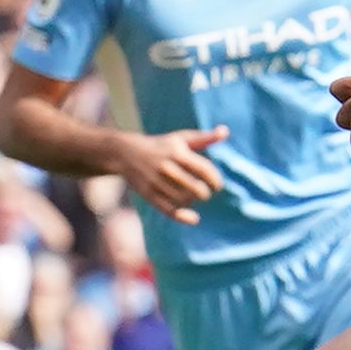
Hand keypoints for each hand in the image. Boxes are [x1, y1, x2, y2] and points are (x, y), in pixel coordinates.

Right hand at [113, 126, 230, 222]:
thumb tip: (225, 131)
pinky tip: (193, 218)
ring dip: (192, 201)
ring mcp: (156, 182)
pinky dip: (184, 217)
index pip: (204, 170)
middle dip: (205, 193)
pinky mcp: (148, 194)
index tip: (217, 186)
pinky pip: (169, 210)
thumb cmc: (160, 145)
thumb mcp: (180, 138)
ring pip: (184, 200)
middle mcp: (166, 167)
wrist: (125, 153)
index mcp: (177, 152)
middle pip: (196, 188)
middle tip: (204, 192)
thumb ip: (204, 138)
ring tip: (191, 196)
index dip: (215, 181)